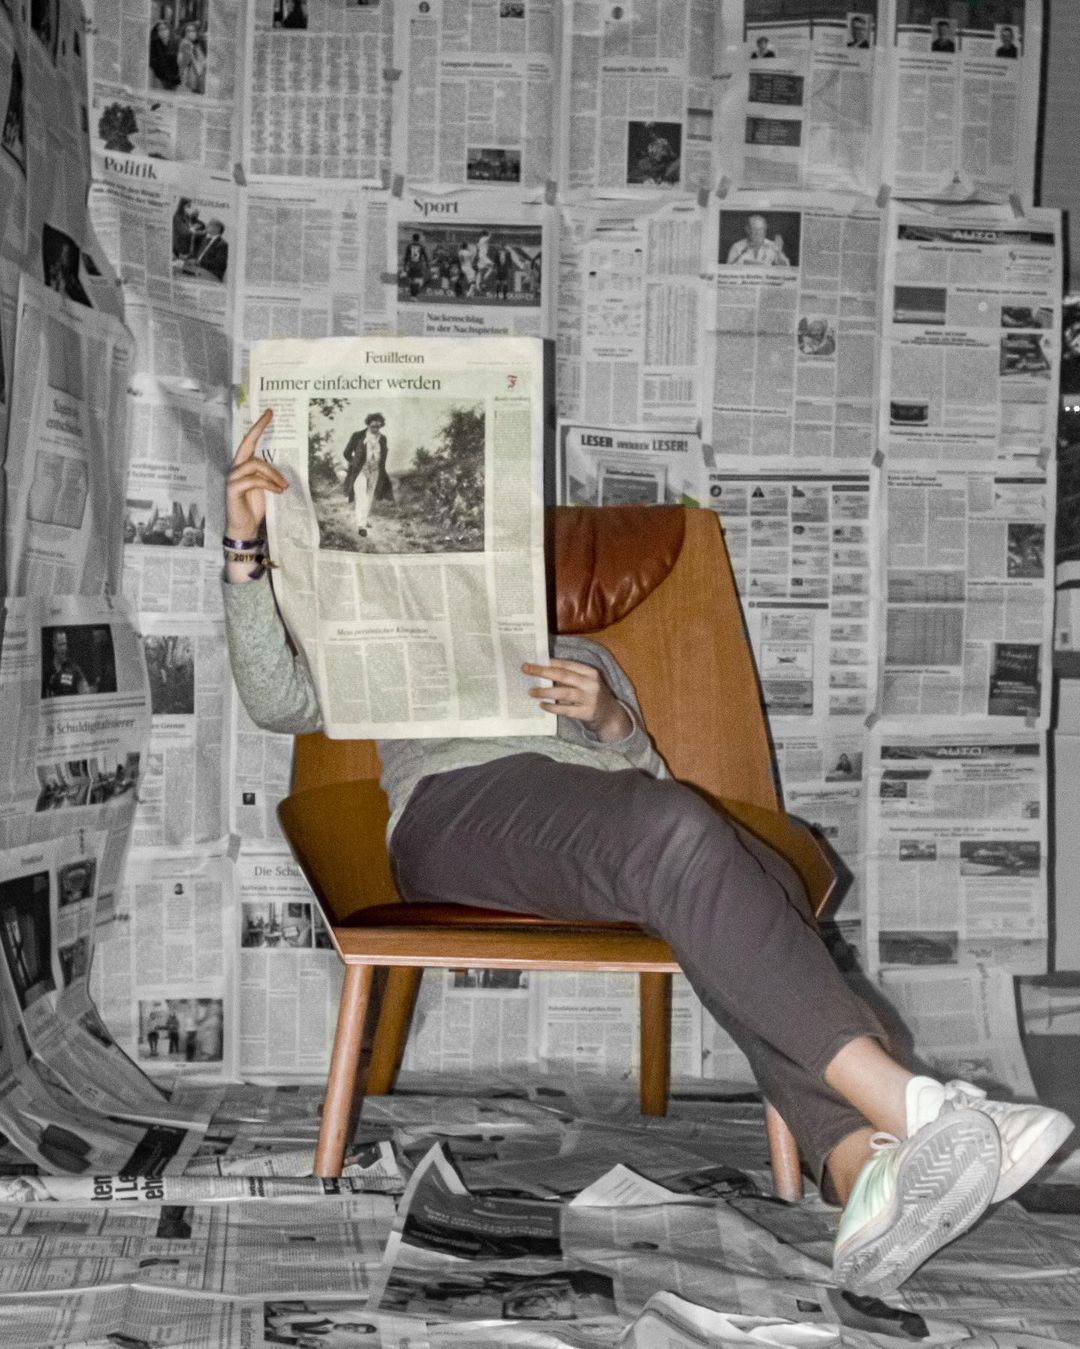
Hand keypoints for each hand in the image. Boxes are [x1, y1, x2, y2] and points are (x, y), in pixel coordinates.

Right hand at [225, 408, 286, 538]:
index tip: (269, 413)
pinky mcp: (233, 488)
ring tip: (284, 486)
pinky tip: (278, 490)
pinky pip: (253, 480)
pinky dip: (268, 484)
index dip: (258, 427)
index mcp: (244, 465)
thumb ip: (269, 474)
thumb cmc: (255, 507)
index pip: (249, 441)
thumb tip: (282, 465)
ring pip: (254, 464)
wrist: (245, 527)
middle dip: (258, 428)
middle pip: (246, 444)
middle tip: (271, 415)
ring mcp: (232, 477)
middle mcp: (236, 467)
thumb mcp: (266, 487)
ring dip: (273, 473)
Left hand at [522, 659, 631, 741]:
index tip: (533, 661)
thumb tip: (543, 670)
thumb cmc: (591, 696)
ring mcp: (590, 699)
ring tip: (531, 691)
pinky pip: (566, 710)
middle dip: (542, 672)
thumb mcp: (586, 682)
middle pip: (563, 675)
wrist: (610, 716)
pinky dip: (552, 707)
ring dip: (545, 692)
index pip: (567, 664)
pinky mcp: (587, 713)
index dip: (549, 663)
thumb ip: (570, 677)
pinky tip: (542, 705)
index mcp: (590, 672)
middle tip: (526, 670)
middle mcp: (591, 683)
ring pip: (563, 693)